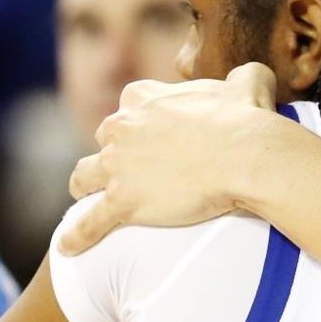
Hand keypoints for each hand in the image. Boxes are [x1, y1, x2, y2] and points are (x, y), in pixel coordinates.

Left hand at [59, 62, 279, 253]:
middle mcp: (121, 127)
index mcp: (143, 96)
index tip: (152, 135)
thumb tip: (254, 73)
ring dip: (86, 187)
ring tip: (90, 199)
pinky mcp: (122, 201)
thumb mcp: (247, 85)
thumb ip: (245, 76)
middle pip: (104, 141)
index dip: (139, 121)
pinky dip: (77, 236)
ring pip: (84, 177)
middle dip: (114, 154)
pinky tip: (67, 248)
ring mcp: (118, 166)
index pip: (128, 105)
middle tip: (132, 171)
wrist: (244, 155)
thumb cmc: (246, 120)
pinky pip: (89, 223)